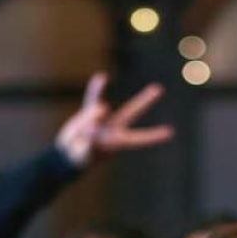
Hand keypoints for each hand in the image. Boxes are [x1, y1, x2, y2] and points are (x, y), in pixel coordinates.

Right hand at [56, 72, 173, 167]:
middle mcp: (112, 129)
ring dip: (99, 93)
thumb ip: (92, 134)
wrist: (66, 156)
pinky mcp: (88, 114)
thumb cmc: (79, 158)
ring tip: (100, 82)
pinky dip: (95, 90)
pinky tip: (102, 79)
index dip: (153, 136)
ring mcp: (101, 120)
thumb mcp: (86, 151)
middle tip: (159, 89)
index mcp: (116, 143)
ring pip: (102, 106)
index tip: (170, 132)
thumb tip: (100, 109)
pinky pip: (91, 99)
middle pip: (131, 112)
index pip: (138, 139)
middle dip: (144, 101)